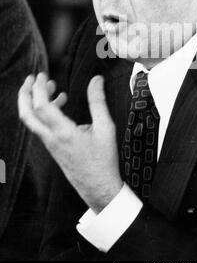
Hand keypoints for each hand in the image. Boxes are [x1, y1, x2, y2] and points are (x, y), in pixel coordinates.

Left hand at [18, 72, 122, 212]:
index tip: (42, 75)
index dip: (38, 88)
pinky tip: (61, 105)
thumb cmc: (103, 160)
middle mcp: (51, 139)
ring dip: (35, 102)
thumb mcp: (106, 128)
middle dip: (25, 93)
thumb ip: (98, 102)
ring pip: (32, 121)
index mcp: (63, 132)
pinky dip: (45, 112)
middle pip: (26, 114)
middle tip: (32, 78)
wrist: (98, 188)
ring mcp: (50, 144)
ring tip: (50, 87)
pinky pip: (41, 127)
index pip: (41, 106)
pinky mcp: (53, 148)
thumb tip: (96, 80)